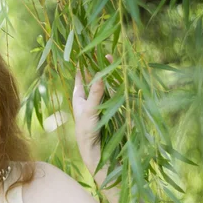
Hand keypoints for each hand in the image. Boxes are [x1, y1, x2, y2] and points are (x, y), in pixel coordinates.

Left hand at [73, 55, 112, 174]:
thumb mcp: (90, 110)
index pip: (80, 77)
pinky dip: (119, 85)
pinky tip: (123, 77)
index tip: (85, 51)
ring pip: (107, 84)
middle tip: (106, 53)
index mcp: (79, 97)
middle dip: (100, 66)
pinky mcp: (113, 109)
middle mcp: (90, 98)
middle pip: (96, 78)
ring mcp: (102, 103)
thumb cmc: (87, 131)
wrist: (96, 150)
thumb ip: (96, 93)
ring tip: (114, 59)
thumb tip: (101, 75)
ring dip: (111, 73)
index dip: (83, 65)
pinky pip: (116, 94)